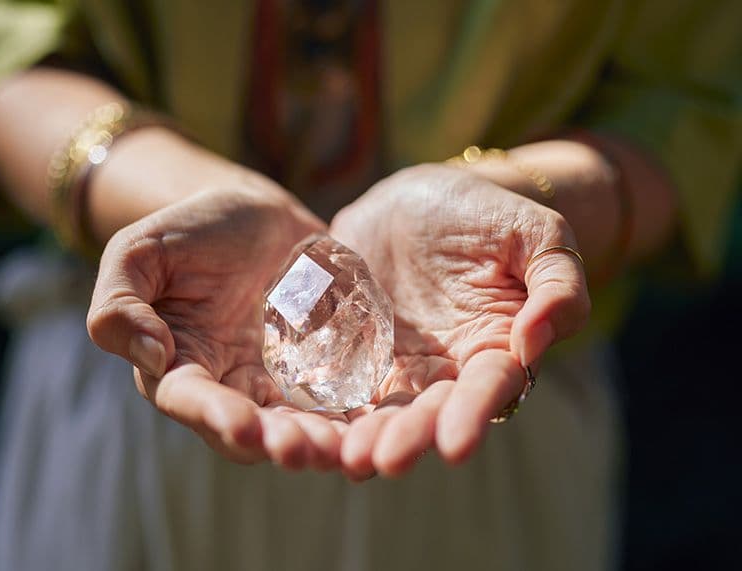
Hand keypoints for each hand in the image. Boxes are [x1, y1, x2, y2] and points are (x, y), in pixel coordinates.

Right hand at [87, 184, 348, 469]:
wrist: (254, 213)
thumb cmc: (189, 232)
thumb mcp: (138, 252)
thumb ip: (120, 303)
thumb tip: (152, 356)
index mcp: (182, 366)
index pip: (192, 402)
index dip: (215, 417)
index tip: (242, 426)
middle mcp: (232, 385)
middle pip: (255, 429)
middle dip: (281, 442)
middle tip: (308, 450)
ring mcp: (282, 379)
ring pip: (303, 422)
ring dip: (324, 441)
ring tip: (347, 447)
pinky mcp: (325, 364)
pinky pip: (343, 395)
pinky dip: (360, 412)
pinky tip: (382, 419)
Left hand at [330, 164, 589, 477]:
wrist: (419, 198)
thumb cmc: (485, 212)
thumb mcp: (534, 234)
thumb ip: (555, 284)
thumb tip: (533, 343)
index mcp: (494, 346)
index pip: (489, 388)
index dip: (472, 415)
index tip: (455, 446)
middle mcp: (446, 367)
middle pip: (430, 410)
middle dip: (410, 436)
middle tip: (385, 461)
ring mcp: (397, 362)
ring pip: (384, 407)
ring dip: (367, 435)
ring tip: (349, 458)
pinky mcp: (354, 350)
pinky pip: (339, 379)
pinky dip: (328, 406)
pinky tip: (310, 427)